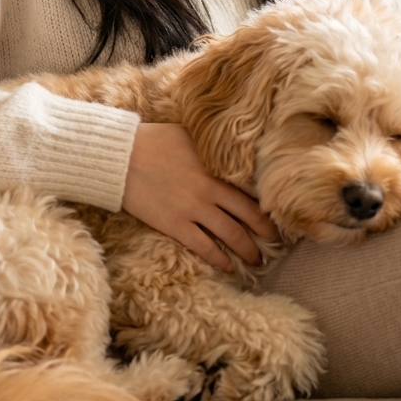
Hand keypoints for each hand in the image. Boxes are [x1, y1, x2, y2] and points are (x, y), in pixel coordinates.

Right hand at [122, 122, 277, 272]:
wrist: (121, 156)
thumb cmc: (154, 140)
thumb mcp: (189, 134)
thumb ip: (210, 145)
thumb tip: (228, 146)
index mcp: (216, 168)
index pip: (252, 189)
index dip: (268, 203)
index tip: (279, 212)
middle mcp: (210, 190)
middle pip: (249, 216)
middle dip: (267, 232)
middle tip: (278, 242)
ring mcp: (193, 210)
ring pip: (231, 235)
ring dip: (248, 250)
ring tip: (258, 259)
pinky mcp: (175, 225)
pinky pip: (204, 247)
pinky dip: (220, 259)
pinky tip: (228, 267)